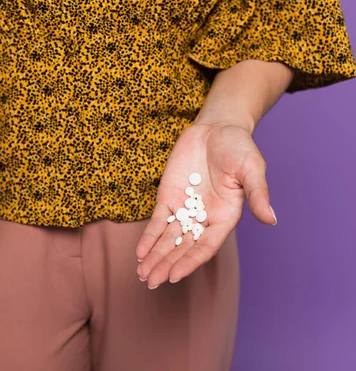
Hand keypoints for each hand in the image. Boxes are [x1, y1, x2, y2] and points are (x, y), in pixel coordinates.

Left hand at [135, 122, 276, 286]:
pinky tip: (140, 252)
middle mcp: (204, 218)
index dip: (190, 261)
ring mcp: (184, 209)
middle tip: (151, 282)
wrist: (216, 128)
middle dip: (167, 265)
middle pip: (183, 247)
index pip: (206, 246)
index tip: (174, 276)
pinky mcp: (168, 197)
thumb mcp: (252, 168)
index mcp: (225, 217)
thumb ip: (258, 194)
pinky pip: (157, 221)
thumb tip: (271, 219)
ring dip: (155, 257)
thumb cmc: (239, 148)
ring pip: (168, 238)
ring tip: (142, 275)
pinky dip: (148, 236)